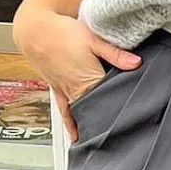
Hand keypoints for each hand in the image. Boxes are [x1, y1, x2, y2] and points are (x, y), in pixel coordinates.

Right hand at [11, 6, 140, 143]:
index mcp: (89, 80)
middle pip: (97, 109)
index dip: (122, 105)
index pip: (110, 99)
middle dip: (108, 117)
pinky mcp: (57, 90)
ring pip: (82, 113)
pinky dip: (70, 124)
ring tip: (102, 138)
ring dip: (91, 122)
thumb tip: (135, 63)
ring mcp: (66, 92)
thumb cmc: (62, 33)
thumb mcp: (93, 39)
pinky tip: (75, 136)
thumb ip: (115, 54)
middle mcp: (77, 90)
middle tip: (122, 130)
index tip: (133, 115)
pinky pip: (65, 112)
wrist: (35, 31)